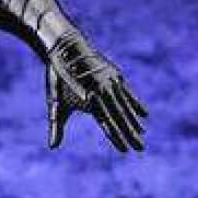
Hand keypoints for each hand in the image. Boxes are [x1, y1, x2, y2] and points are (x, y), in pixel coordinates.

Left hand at [46, 34, 147, 152]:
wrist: (66, 47)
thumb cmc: (58, 78)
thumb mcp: (55, 103)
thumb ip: (56, 126)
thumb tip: (52, 147)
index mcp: (89, 99)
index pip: (106, 124)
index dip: (116, 138)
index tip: (125, 150)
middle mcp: (103, 91)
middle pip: (120, 117)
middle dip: (131, 134)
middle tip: (141, 148)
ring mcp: (111, 82)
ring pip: (125, 106)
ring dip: (134, 121)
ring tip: (142, 134)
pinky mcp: (115, 76)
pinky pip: (127, 93)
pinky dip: (135, 104)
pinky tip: (145, 114)